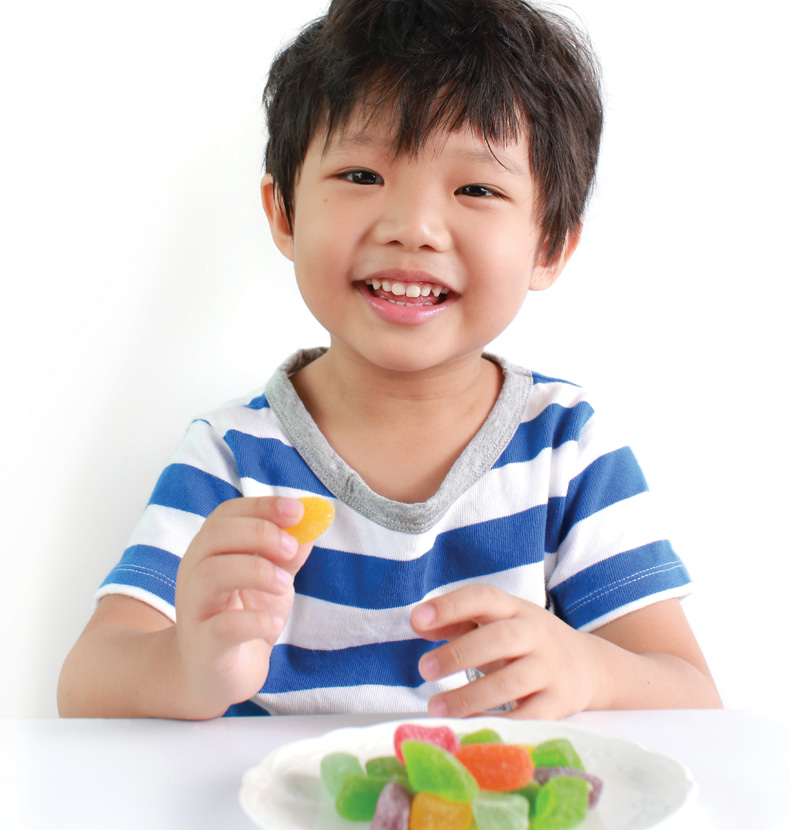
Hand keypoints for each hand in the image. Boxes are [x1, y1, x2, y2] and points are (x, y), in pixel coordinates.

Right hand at [173, 496, 312, 716]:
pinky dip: (254, 620)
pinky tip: (275, 622)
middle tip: (291, 549)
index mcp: (210, 550)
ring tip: (284, 584)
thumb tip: (312, 524)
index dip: (262, 506)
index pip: (227, 514)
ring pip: (212, 573)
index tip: (298, 510)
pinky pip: (222, 626)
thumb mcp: (273, 581)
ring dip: (257, 571)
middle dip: (260, 533)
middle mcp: (194, 572)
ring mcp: (194, 608)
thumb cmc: (242, 616)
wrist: (215, 675)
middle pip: (216, 535)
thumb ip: (288, 554)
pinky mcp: (202, 645)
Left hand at [410, 584, 600, 718]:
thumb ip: (455, 621)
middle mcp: (535, 633)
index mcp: (514, 608)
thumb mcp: (495, 621)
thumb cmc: (525, 641)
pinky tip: (469, 725)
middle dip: (458, 653)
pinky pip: (527, 715)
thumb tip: (417, 623)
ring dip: (470, 696)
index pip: (483, 597)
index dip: (450, 606)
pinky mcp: (558, 702)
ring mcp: (549, 668)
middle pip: (499, 639)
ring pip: (510, 682)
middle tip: (423, 669)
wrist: (589, 665)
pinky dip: (498, 722)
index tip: (418, 619)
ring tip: (435, 707)